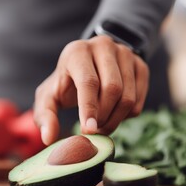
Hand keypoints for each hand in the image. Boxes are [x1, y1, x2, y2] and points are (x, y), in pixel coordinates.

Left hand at [34, 35, 148, 144]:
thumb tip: (48, 138)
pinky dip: (127, 114)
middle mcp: (103, 46)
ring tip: (101, 126)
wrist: (86, 66)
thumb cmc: (64, 84)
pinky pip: (139, 98)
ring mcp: (125, 53)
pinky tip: (113, 115)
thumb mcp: (48, 97)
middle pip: (112, 88)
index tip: (89, 131)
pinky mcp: (140, 64)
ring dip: (115, 119)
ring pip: (128, 96)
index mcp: (77, 51)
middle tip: (93, 131)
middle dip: (103, 116)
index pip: (88, 81)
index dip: (89, 108)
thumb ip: (45, 116)